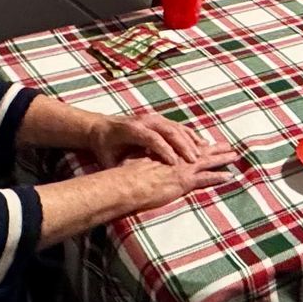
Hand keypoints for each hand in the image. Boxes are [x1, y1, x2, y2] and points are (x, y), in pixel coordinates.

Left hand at [90, 112, 204, 166]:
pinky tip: (202, 144)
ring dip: (190, 141)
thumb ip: (120, 168)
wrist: (101, 126)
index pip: (152, 139)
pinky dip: (190, 135)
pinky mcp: (160, 120)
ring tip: (201, 155)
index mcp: (133, 130)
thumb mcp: (108, 159)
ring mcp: (154, 118)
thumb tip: (129, 182)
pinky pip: (179, 126)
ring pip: (177, 127)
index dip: (164, 150)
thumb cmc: (105, 146)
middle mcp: (146, 121)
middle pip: (169, 131)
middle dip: (183, 146)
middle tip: (194, 160)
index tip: (174, 164)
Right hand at [113, 143, 237, 209]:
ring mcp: (182, 168)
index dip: (195, 145)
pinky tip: (229, 176)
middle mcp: (176, 157)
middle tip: (229, 146)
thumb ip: (142, 161)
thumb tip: (139, 162)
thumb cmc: (126, 175)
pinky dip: (218, 177)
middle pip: (200, 150)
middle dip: (215, 148)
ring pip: (207, 160)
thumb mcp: (134, 163)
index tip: (205, 144)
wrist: (126, 182)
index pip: (184, 147)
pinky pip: (205, 177)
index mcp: (165, 153)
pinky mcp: (184, 179)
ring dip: (221, 158)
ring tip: (235, 156)